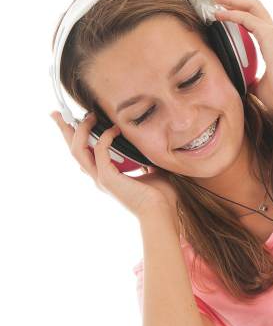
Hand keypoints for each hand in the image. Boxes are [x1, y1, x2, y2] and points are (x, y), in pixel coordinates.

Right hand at [50, 110, 173, 219]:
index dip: (78, 138)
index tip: (78, 120)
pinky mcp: (107, 178)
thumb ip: (145, 160)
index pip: (85, 155)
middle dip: (65, 130)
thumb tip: (150, 148)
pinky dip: (105, 138)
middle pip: (73, 151)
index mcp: (107, 177)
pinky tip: (115, 130)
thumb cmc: (161, 197)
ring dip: (81, 130)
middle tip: (57, 113)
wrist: (162, 213)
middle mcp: (99, 178)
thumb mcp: (152, 171)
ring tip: (89, 116)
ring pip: (77, 150)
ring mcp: (101, 179)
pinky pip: (99, 151)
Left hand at [212, 0, 272, 111]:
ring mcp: (272, 32)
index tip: (222, 13)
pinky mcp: (268, 34)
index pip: (255, 20)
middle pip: (253, 6)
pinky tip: (218, 14)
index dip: (239, 13)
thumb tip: (238, 85)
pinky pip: (245, 17)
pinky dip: (231, 13)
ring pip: (250, 5)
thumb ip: (249, 81)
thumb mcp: (258, 86)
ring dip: (231, 0)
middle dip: (234, 0)